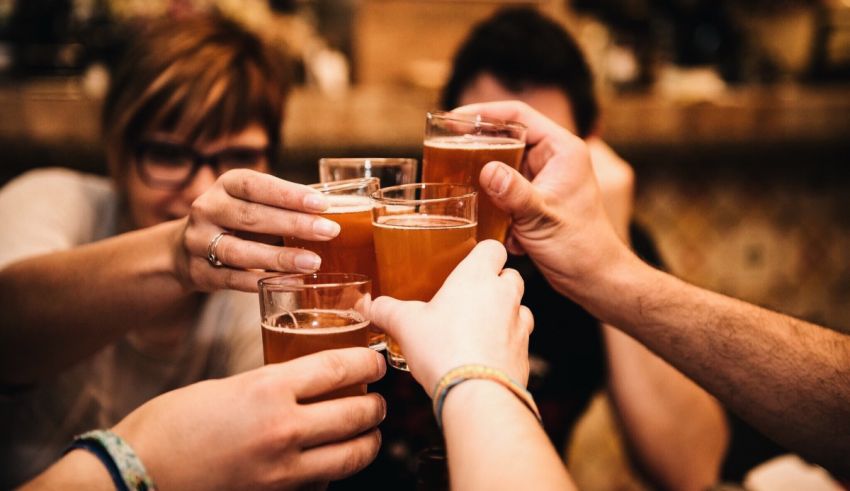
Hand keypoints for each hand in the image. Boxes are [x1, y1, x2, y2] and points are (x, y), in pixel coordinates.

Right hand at [113, 348, 385, 489]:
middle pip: (356, 414)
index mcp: (268, 389)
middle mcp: (283, 429)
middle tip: (377, 400)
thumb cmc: (171, 424)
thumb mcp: (227, 386)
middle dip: (376, 405)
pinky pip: (323, 484)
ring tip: (368, 433)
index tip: (375, 361)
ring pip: (352, 456)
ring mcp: (282, 470)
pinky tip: (330, 463)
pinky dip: (334, 473)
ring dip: (368, 442)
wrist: (134, 474)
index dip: (366, 362)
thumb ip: (271, 385)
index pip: (338, 368)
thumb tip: (307, 385)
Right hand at [174, 169, 341, 291]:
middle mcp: (208, 209)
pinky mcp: (199, 272)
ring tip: (313, 262)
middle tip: (330, 232)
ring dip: (279, 258)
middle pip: (251, 217)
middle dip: (294, 224)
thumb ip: (287, 205)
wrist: (186, 250)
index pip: (257, 185)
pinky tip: (289, 283)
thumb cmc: (237, 222)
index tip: (322, 204)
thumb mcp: (254, 203)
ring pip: (240, 251)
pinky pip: (233, 279)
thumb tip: (342, 207)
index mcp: (227, 185)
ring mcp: (199, 242)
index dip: (289, 194)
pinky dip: (261, 281)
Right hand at [369, 240, 532, 392]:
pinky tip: (486, 355)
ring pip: (520, 307)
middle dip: (496, 283)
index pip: (493, 248)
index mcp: (477, 277)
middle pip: (511, 275)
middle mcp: (504, 295)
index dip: (483, 253)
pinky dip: (507, 343)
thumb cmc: (442, 349)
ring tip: (479, 328)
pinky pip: (520, 340)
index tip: (471, 262)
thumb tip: (371, 306)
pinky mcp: (524, 352)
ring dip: (505, 313)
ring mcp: (518, 324)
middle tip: (470, 298)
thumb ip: (387, 310)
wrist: (476, 393)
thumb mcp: (405, 325)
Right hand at [454, 101, 633, 296]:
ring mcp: (543, 179)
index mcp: (561, 149)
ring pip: (502, 165)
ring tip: (457, 184)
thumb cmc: (579, 246)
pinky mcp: (534, 199)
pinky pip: (505, 189)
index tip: (454, 119)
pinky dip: (493, 202)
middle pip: (506, 138)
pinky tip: (487, 221)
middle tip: (445, 150)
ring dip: (483, 178)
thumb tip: (486, 170)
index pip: (519, 115)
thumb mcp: (542, 216)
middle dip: (477, 146)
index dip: (484, 113)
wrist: (593, 278)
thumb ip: (514, 192)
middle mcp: (552, 158)